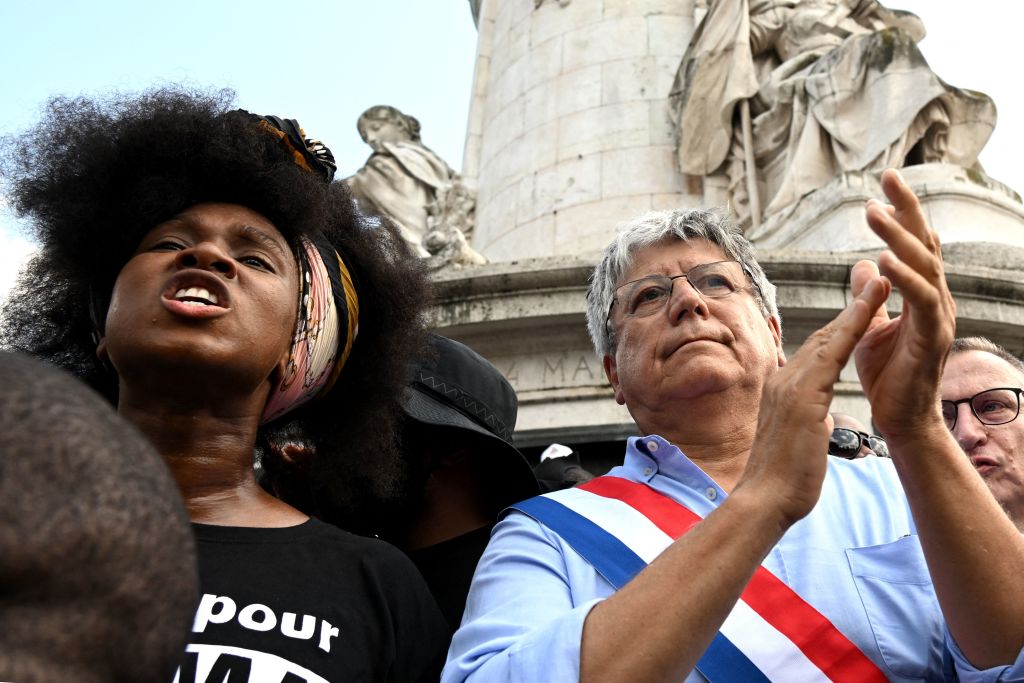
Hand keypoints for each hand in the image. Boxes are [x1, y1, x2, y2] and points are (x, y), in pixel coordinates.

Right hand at [738, 276, 889, 526]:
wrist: (766, 499)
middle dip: (850, 309)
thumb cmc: (783, 480)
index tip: (859, 308)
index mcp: (782, 390)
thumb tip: (816, 418)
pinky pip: (832, 354)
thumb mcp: (796, 440)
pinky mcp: (803, 397)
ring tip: (877, 282)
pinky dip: (852, 327)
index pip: (815, 352)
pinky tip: (870, 310)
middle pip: (821, 336)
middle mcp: (783, 380)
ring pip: (828, 337)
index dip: (839, 328)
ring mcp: (790, 386)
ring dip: (856, 308)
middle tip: (872, 279)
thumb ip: (806, 420)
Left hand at [852, 169, 955, 440]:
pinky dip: (905, 279)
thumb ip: (867, 295)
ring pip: (925, 266)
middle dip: (907, 209)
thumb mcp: (868, 327)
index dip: (902, 212)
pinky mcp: (932, 339)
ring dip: (900, 237)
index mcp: (920, 295)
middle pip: (926, 244)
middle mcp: (935, 300)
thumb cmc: (886, 376)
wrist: (899, 420)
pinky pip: (923, 302)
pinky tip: (886, 259)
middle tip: (889, 175)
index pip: (913, 244)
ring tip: (875, 211)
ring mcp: (938, 318)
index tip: (884, 181)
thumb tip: (862, 262)